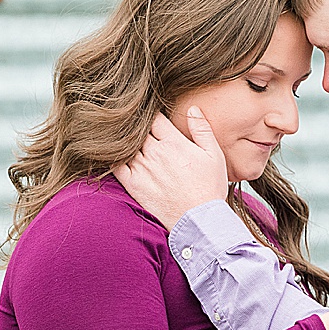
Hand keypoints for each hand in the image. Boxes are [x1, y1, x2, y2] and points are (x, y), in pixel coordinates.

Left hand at [114, 106, 228, 227]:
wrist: (197, 221)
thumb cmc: (209, 189)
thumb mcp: (213, 155)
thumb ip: (201, 129)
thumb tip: (192, 108)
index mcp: (173, 142)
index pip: (155, 119)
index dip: (153, 117)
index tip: (154, 121)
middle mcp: (155, 152)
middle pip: (139, 131)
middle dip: (139, 128)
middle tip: (140, 131)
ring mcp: (142, 168)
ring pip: (127, 145)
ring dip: (127, 142)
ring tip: (129, 142)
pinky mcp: (133, 184)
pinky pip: (116, 165)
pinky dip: (115, 157)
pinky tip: (118, 156)